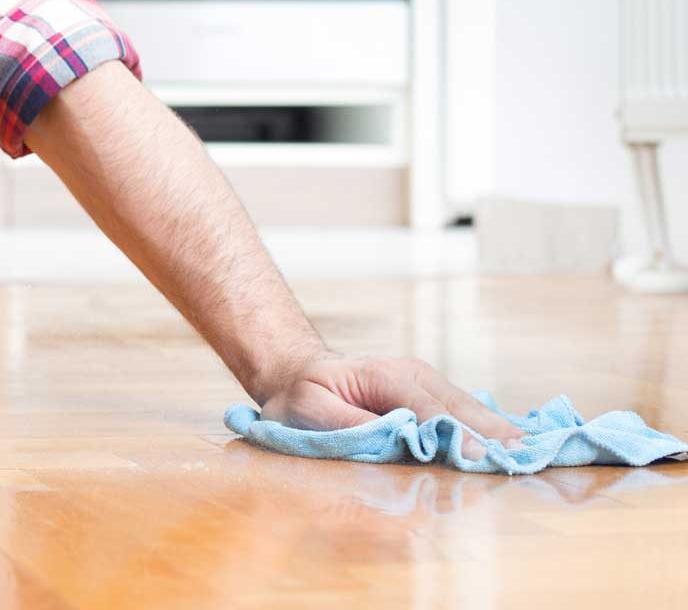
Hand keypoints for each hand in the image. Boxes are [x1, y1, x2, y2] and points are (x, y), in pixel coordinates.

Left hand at [257, 351, 524, 457]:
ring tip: (532, 454)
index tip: (478, 459)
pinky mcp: (431, 394)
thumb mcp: (314, 411)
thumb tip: (400, 439)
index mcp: (385, 375)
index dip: (453, 433)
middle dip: (491, 432)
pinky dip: (490, 427)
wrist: (298, 371)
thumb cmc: (303, 395)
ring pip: (469, 408)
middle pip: (459, 406)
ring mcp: (426, 381)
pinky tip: (515, 443)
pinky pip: (466, 411)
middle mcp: (413, 374)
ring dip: (499, 431)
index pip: (426, 407)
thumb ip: (355, 426)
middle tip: (525, 459)